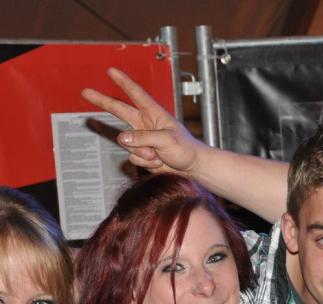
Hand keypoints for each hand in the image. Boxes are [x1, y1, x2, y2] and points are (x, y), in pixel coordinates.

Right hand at [81, 67, 206, 174]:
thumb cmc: (186, 149)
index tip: (111, 71)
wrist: (192, 168)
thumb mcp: (167, 140)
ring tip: (159, 155)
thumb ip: (144, 138)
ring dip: (142, 152)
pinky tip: (158, 162)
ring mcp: (142, 140)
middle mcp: (145, 125)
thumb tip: (122, 138)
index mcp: (155, 114)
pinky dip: (145, 163)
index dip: (124, 82)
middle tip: (86, 91)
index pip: (137, 95)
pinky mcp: (142, 154)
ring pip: (127, 143)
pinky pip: (133, 158)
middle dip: (102, 101)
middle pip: (119, 110)